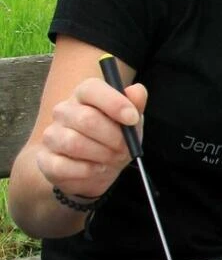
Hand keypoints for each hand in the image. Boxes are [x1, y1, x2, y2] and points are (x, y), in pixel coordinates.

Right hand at [36, 77, 147, 198]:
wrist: (94, 167)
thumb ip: (135, 104)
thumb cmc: (114, 136)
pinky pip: (62, 166)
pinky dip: (86, 171)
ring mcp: (51, 134)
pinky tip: (97, 169)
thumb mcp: (131, 120)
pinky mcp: (45, 159)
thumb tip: (138, 91)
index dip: (115, 103)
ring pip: (74, 143)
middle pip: (86, 119)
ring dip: (101, 155)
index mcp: (85, 94)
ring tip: (112, 159)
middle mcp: (63, 111)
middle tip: (126, 148)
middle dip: (113, 137)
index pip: (92, 89)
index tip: (133, 119)